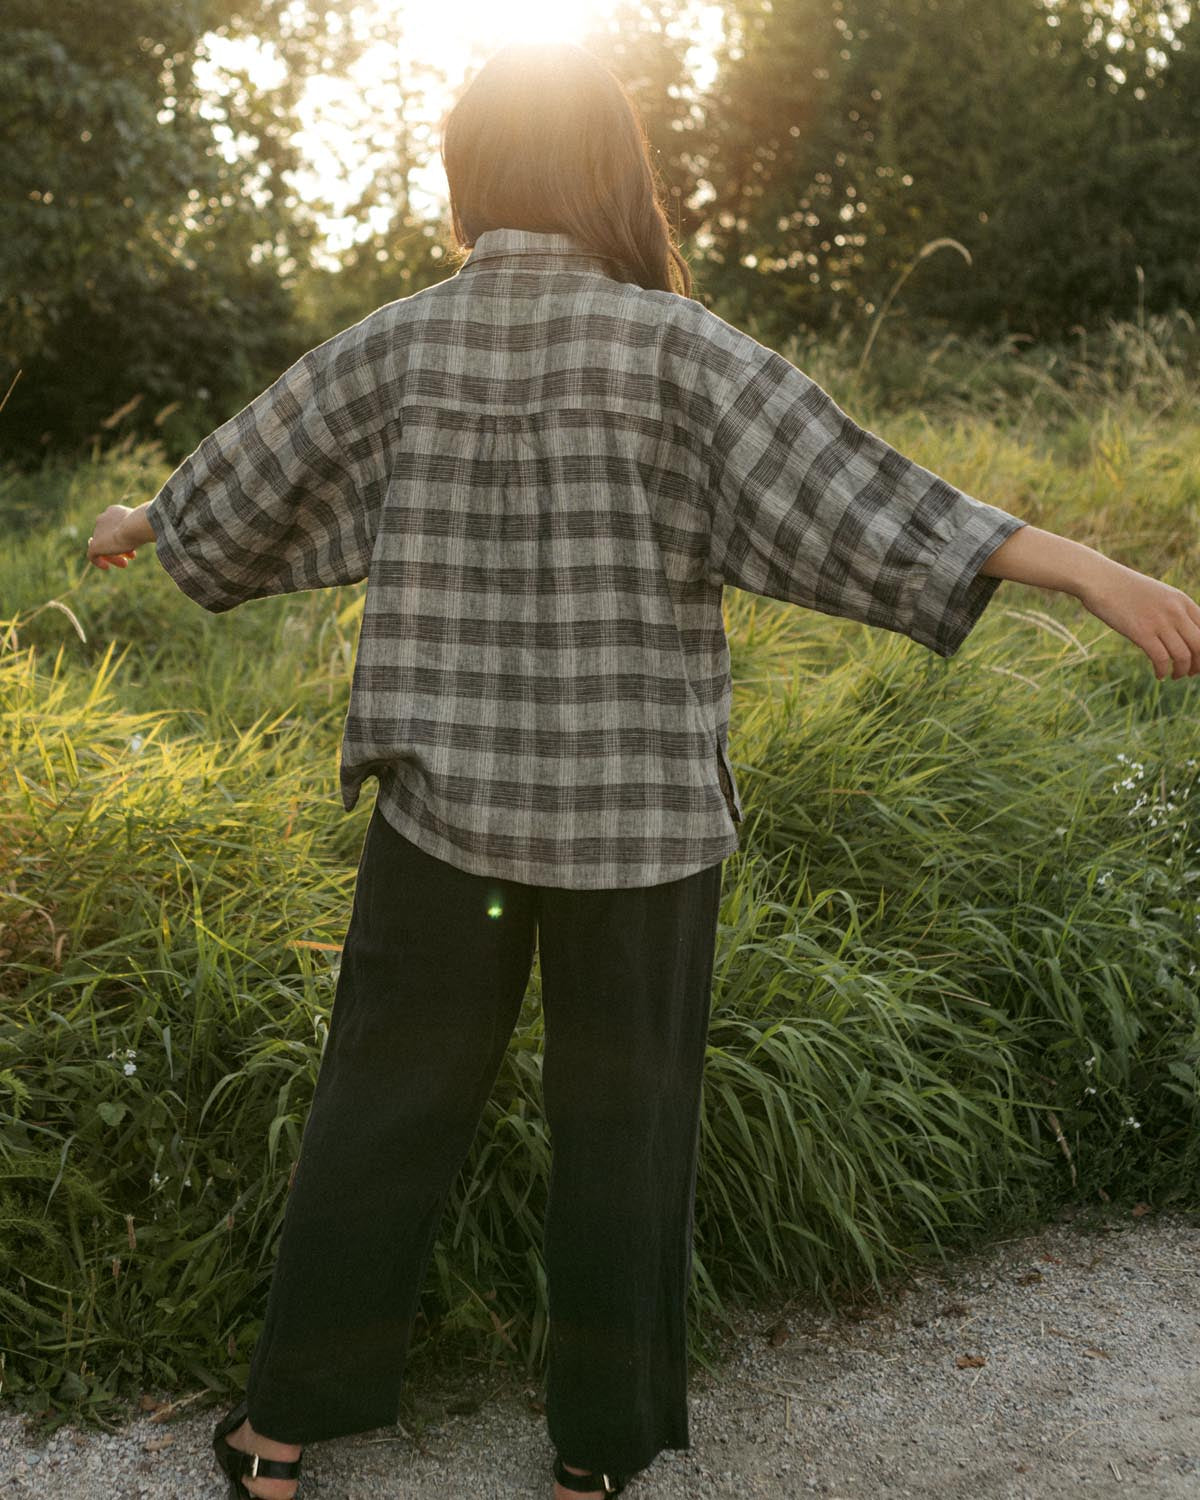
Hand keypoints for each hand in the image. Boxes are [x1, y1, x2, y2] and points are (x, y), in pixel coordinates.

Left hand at [87, 504, 140, 568]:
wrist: (135, 525)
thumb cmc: (145, 525)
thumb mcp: (145, 525)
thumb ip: (142, 528)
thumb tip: (151, 532)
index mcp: (113, 511)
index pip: (115, 526)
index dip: (124, 537)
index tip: (134, 547)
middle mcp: (103, 519)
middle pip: (108, 536)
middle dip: (119, 547)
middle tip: (132, 557)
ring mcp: (97, 532)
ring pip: (103, 546)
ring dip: (113, 556)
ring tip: (125, 564)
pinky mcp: (95, 545)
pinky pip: (92, 555)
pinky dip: (99, 562)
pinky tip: (106, 567)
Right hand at [1079, 562, 1199, 679]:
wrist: (1100, 580)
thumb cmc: (1124, 589)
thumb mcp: (1157, 595)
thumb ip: (1172, 610)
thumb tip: (1179, 632)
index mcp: (1182, 600)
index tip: (1198, 660)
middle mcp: (1176, 611)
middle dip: (1198, 664)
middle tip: (1191, 673)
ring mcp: (1159, 622)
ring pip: (1183, 655)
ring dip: (1181, 671)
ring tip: (1175, 675)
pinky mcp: (1141, 632)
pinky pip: (1161, 659)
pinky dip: (1163, 671)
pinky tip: (1159, 675)